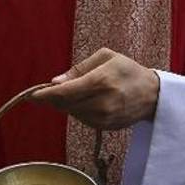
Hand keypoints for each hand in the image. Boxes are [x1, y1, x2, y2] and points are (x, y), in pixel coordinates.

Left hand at [29, 48, 159, 129]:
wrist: (153, 94)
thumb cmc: (127, 70)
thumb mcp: (106, 57)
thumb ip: (79, 69)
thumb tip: (55, 81)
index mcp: (101, 81)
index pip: (65, 92)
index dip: (45, 95)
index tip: (31, 95)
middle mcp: (102, 103)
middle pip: (65, 105)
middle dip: (52, 98)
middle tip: (46, 91)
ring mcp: (104, 118)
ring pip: (71, 113)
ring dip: (65, 104)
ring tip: (71, 93)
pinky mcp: (105, 127)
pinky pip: (82, 119)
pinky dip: (77, 110)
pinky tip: (84, 101)